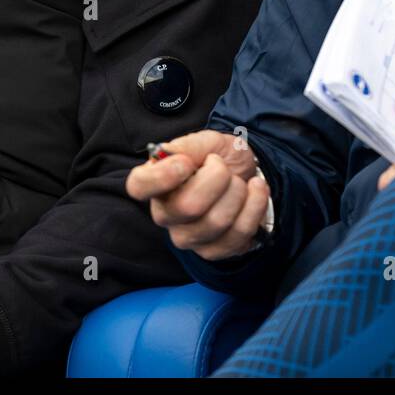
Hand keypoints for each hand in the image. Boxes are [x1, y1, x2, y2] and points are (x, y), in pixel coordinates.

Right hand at [125, 130, 269, 259]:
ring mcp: (188, 238)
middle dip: (219, 178)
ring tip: (239, 181)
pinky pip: (239, 234)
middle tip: (223, 168)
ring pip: (217, 221)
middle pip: (188, 206)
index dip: (161, 177)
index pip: (139, 187)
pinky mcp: (214, 251)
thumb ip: (186, 147)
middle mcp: (165, 215)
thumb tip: (170, 156)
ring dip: (238, 192)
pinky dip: (254, 206)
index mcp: (156, 183)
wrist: (247, 172)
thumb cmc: (218, 158)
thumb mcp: (204, 142)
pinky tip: (255, 191)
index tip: (186, 163)